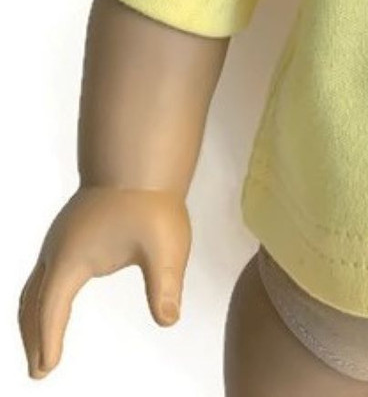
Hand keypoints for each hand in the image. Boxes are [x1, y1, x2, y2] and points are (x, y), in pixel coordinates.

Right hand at [18, 185, 190, 379]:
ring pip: (34, 288)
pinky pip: (44, 274)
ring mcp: (59, 240)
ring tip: (40, 349)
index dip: (47, 341)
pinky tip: (52, 305)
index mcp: (71, 259)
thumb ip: (164, 284)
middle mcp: (57, 251)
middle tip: (38, 371)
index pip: (51, 310)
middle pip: (32, 303)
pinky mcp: (68, 233)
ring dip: (33, 319)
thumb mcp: (165, 247)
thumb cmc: (153, 203)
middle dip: (33, 338)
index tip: (45, 369)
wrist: (140, 161)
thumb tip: (169, 319)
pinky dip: (40, 299)